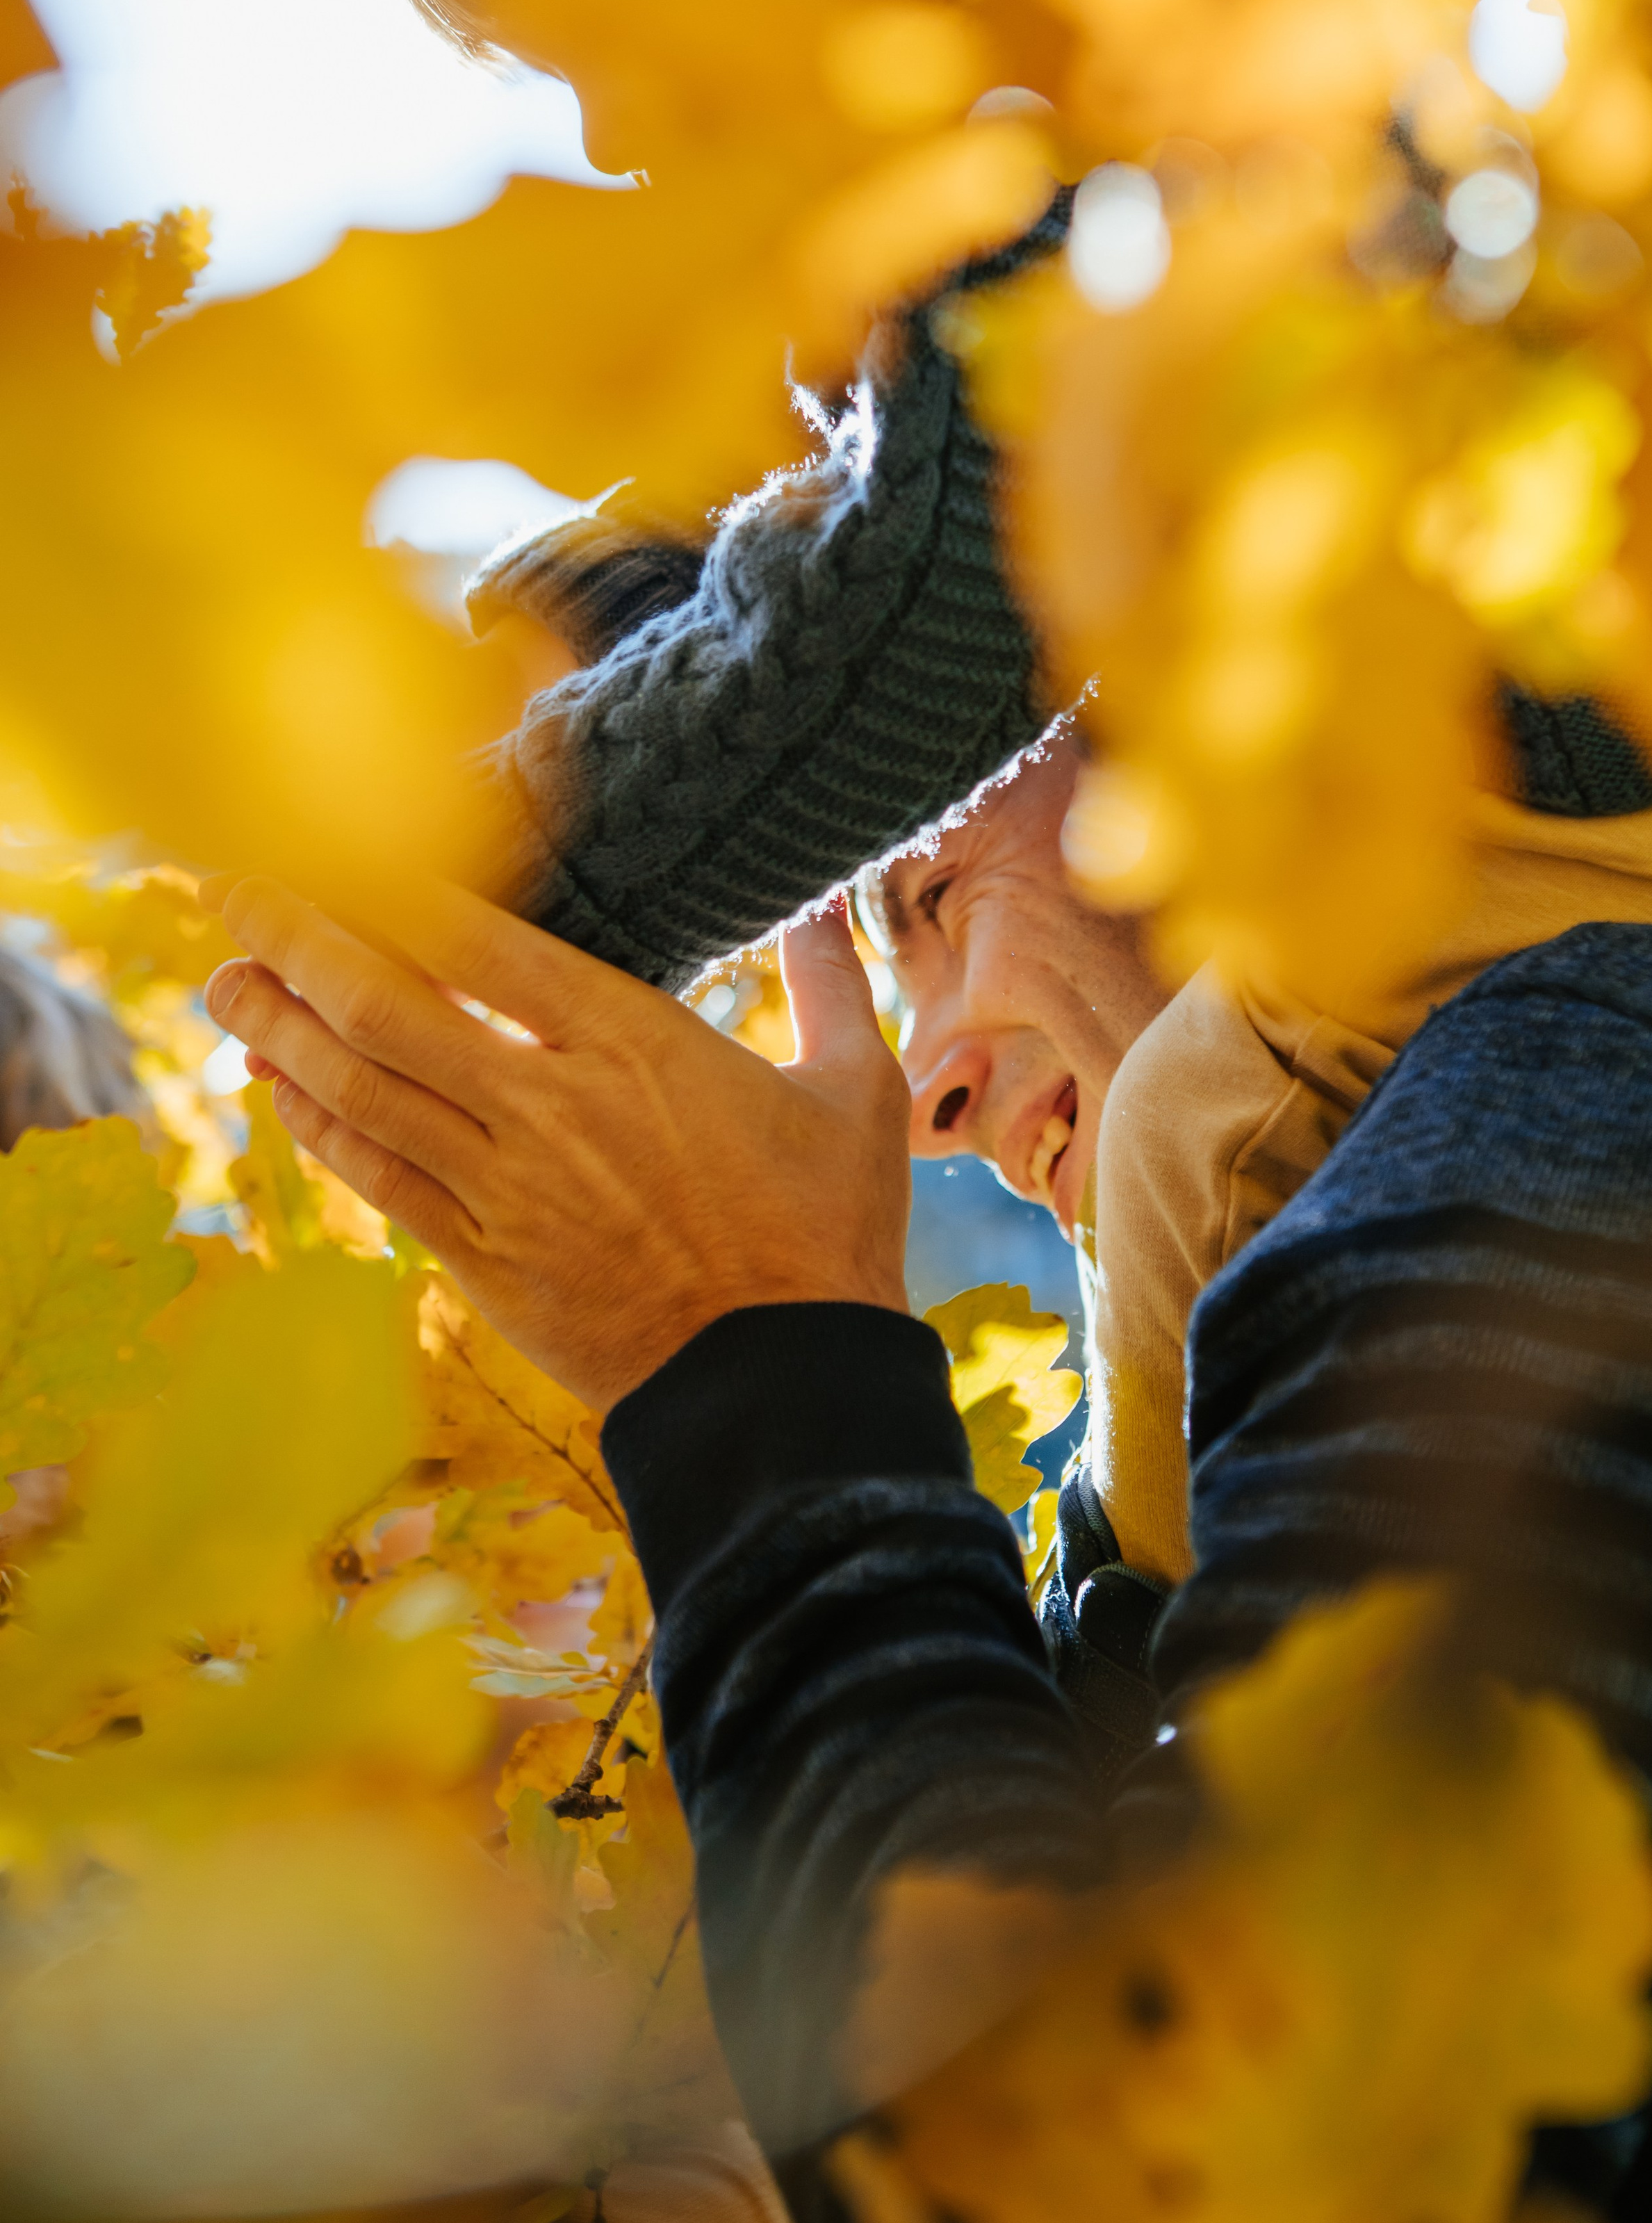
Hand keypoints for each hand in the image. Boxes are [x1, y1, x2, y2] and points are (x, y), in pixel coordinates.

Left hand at [202, 877, 910, 1412]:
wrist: (780, 1382)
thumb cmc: (828, 1232)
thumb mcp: (856, 1092)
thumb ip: (830, 987)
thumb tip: (832, 909)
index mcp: (630, 1041)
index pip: (475, 938)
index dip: (388, 883)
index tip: (334, 840)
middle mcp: (547, 1103)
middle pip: (383, 1002)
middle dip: (294, 938)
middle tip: (231, 888)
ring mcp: (504, 1186)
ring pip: (358, 1088)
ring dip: (276, 1028)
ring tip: (224, 979)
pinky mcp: (482, 1259)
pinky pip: (374, 1176)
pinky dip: (316, 1125)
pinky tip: (276, 1089)